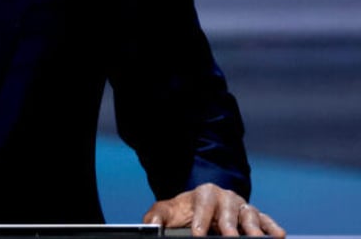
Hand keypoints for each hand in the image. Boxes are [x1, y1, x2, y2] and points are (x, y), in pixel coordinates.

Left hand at [143, 183, 285, 236]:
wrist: (198, 208)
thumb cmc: (182, 212)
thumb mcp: (167, 211)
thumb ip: (156, 216)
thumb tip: (151, 226)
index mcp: (204, 194)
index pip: (203, 206)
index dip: (201, 220)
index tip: (198, 235)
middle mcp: (226, 198)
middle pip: (229, 211)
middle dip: (229, 226)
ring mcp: (242, 207)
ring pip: (250, 216)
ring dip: (255, 228)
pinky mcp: (255, 218)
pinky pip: (266, 221)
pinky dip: (272, 228)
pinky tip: (278, 236)